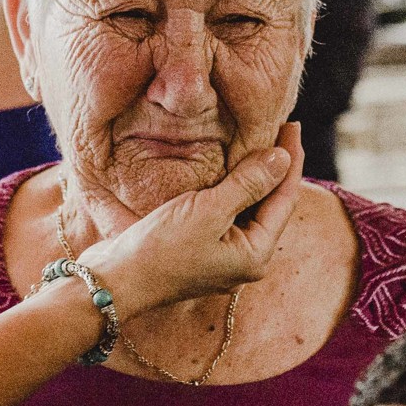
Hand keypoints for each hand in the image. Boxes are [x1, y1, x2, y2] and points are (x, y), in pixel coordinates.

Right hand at [77, 123, 304, 319]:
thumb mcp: (208, 210)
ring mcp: (223, 256)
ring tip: (259, 142)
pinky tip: (229, 169)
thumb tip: (282, 158)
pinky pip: (226, 214)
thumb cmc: (160, 249)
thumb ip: (248, 184)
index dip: (289, 160)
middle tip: (280, 128)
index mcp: (255, 255)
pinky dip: (231, 189)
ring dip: (253, 176)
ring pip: (247, 208)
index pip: (284, 199)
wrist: (114, 281)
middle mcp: (245, 259)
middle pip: (269, 204)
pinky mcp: (201, 249)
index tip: (292, 124)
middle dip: (275, 168)